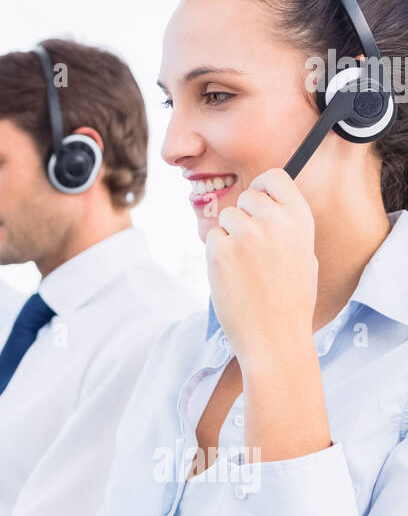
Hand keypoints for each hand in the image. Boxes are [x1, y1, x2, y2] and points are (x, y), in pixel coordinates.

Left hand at [206, 167, 317, 365]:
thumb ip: (286, 227)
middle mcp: (274, 220)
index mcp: (300, 219)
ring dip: (229, 237)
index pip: (275, 177)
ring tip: (245, 268)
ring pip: (226, 217)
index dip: (263, 187)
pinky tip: (233, 277)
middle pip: (247, 197)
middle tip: (252, 250)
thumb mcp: (304, 256)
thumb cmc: (290, 301)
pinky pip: (212, 238)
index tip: (258, 201)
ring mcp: (245, 234)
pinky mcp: (219, 250)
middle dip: (245, 217)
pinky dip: (217, 255)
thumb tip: (264, 206)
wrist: (275, 337)